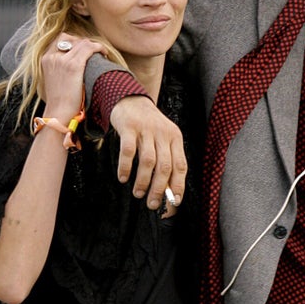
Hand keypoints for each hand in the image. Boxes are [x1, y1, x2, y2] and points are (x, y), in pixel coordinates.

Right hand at [40, 33, 104, 117]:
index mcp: (45, 59)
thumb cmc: (59, 100)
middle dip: (83, 42)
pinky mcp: (73, 66)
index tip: (83, 49)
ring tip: (101, 53)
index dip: (74, 41)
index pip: (60, 39)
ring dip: (93, 46)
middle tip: (93, 51)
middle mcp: (52, 57)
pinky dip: (99, 48)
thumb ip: (58, 67)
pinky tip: (104, 54)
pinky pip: (89, 48)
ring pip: (82, 42)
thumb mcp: (53, 78)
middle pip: (70, 38)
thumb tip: (72, 62)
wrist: (58, 112)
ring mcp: (62, 60)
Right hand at [110, 95, 187, 209]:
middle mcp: (163, 134)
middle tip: (152, 204)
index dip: (178, 185)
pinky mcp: (129, 127)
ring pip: (148, 161)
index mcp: (175, 138)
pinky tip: (123, 178)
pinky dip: (126, 167)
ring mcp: (146, 130)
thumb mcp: (162, 138)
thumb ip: (166, 159)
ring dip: (143, 181)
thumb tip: (166, 190)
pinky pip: (128, 151)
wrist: (131, 99)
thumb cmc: (148, 126)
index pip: (181, 165)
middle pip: (165, 166)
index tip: (174, 201)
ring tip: (137, 194)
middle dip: (159, 189)